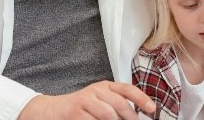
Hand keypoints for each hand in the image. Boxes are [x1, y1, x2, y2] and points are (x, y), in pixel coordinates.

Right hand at [18, 80, 154, 119]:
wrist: (53, 110)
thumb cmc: (81, 108)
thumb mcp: (100, 101)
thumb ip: (116, 105)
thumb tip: (136, 117)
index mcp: (105, 86)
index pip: (127, 89)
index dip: (141, 98)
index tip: (151, 109)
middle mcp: (96, 90)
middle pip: (119, 103)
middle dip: (130, 117)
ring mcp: (85, 100)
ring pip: (108, 114)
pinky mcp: (75, 112)